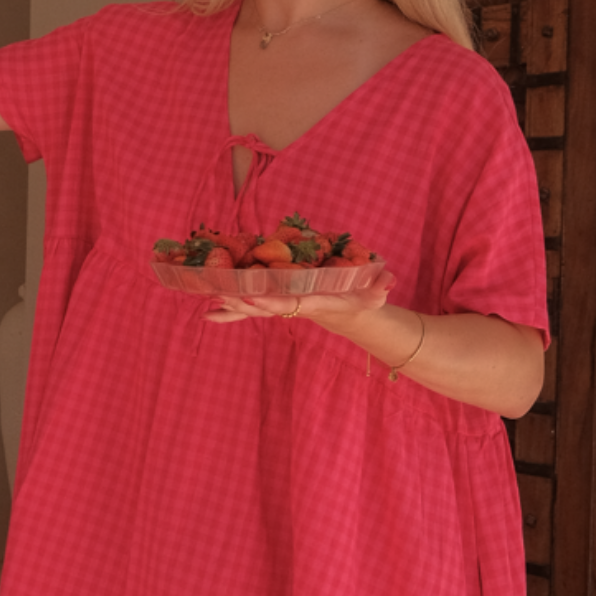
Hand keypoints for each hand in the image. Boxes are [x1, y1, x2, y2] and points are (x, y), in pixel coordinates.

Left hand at [205, 270, 395, 332]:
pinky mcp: (280, 302)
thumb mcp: (374, 294)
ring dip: (232, 308)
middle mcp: (295, 306)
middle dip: (242, 304)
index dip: (272, 303)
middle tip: (218, 299)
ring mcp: (285, 306)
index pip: (290, 304)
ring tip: (207, 308)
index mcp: (313, 303)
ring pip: (255, 308)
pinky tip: (210, 313)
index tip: (254, 299)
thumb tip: (389, 282)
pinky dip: (232, 311)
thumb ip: (381, 288)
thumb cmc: (363, 300)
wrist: (353, 313)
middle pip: (264, 307)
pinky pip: (253, 306)